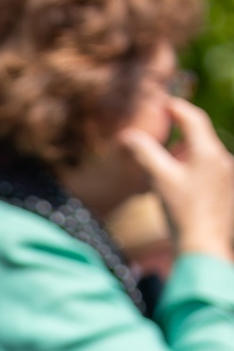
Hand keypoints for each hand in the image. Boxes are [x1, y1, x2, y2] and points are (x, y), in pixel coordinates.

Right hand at [118, 98, 233, 261]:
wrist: (203, 247)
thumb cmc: (182, 212)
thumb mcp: (159, 179)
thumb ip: (144, 154)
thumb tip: (127, 136)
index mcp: (207, 150)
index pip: (192, 117)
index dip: (175, 107)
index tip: (162, 103)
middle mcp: (222, 158)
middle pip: (198, 135)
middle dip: (178, 135)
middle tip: (159, 141)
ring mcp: (226, 175)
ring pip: (203, 154)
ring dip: (184, 155)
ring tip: (166, 171)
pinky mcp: (225, 191)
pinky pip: (208, 170)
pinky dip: (192, 170)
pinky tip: (179, 189)